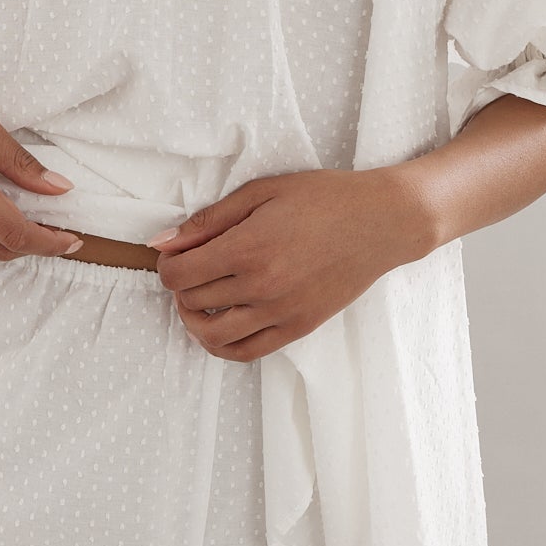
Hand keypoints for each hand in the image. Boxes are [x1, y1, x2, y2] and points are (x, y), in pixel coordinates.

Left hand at [149, 166, 437, 359]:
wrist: (381, 222)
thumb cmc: (323, 198)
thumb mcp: (261, 192)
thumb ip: (209, 219)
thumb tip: (163, 241)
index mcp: (248, 248)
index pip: (179, 275)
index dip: (167, 265)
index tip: (175, 253)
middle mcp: (261, 286)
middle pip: (192, 302)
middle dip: (180, 286)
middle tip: (189, 267)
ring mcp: (281, 312)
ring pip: (212, 335)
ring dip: (194, 319)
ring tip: (198, 300)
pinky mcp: (298, 327)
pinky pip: (246, 352)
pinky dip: (222, 345)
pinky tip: (221, 324)